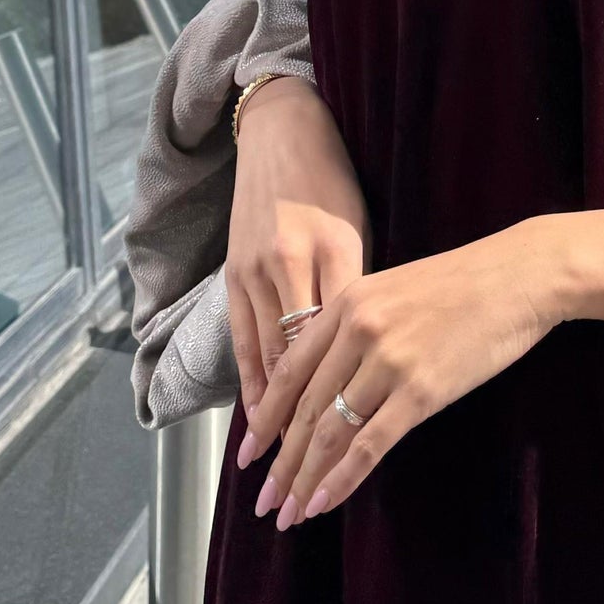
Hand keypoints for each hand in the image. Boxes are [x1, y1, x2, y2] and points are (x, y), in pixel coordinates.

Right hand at [223, 79, 369, 460]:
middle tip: (311, 472)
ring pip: (266, 356)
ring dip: (272, 413)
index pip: (342, 340)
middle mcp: (288, 263)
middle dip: (303, 420)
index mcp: (332, 251)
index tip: (356, 439)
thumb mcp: (359, 228)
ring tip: (280, 461)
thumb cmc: (335, 182)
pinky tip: (257, 414)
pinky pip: (241, 337)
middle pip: (299, 359)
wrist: (281, 131)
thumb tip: (371, 347)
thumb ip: (363, 287)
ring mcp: (254, 269)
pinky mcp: (233, 270)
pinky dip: (251, 378)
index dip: (346, 389)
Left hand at [250, 220, 564, 526]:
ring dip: (305, 479)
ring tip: (288, 513)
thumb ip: (356, 327)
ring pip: (330, 431)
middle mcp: (357, 331)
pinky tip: (324, 502)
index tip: (249, 455)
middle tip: (264, 501)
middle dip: (280, 462)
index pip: (288, 371)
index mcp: (346, 304)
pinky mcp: (421, 391)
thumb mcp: (394, 289)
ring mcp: (388, 362)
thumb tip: (329, 379)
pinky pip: (370, 443)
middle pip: (303, 408)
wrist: (519, 276)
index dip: (264, 417)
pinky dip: (342, 478)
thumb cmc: (465, 283)